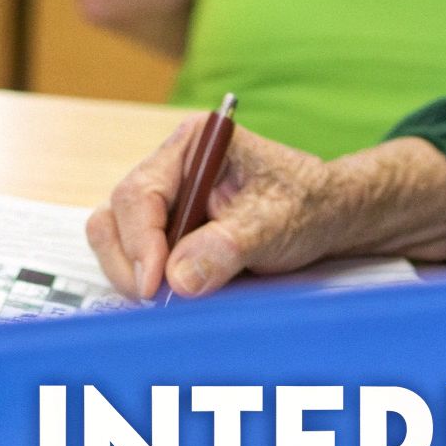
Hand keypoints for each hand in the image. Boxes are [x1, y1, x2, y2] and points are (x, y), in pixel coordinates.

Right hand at [87, 117, 348, 299]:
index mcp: (193, 145)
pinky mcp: (167, 236)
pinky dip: (148, 284)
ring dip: (136, 276)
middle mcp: (170, 171)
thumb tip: (179, 278)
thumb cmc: (309, 205)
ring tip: (173, 300)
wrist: (329, 221)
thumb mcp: (278, 223)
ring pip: (117, 242)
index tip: (154, 283)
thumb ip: (229, 247)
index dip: (140, 241)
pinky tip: (178, 296)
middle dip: (130, 263)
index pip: (141, 192)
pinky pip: (135, 262)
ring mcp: (165, 205)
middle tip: (157, 300)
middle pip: (116, 217)